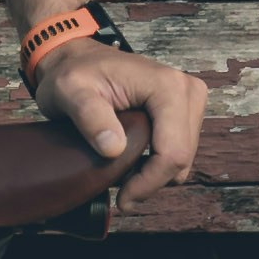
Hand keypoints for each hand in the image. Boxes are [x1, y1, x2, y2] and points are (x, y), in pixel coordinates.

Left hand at [31, 47, 209, 206]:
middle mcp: (187, 90)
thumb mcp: (70, 92)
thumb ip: (90, 117)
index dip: (149, 183)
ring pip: (183, 158)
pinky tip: (131, 160)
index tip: (122, 200)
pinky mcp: (184, 111)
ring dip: (154, 173)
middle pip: (182, 158)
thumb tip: (114, 148)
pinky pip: (178, 150)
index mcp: (167, 86)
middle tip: (119, 191)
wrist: (78, 59)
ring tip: (121, 171)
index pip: (173, 151)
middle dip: (151, 180)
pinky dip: (157, 163)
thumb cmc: (73, 73)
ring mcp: (189, 100)